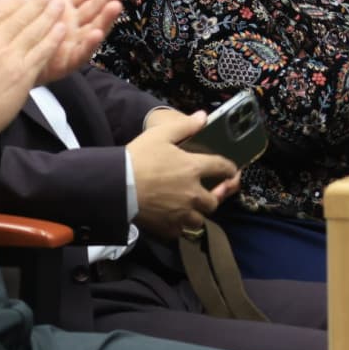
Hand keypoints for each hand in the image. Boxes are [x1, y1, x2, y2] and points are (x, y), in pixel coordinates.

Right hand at [0, 0, 69, 147]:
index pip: (0, 12)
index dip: (18, 1)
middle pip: (21, 18)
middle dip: (39, 3)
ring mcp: (10, 58)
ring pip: (35, 32)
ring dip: (50, 16)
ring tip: (62, 4)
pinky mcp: (23, 75)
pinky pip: (42, 52)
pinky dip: (53, 39)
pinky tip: (62, 30)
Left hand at [34, 0, 127, 82]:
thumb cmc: (1, 26)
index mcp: (60, 7)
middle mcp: (70, 24)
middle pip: (94, 7)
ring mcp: (69, 43)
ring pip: (93, 28)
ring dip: (105, 17)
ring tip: (116, 5)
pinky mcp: (65, 62)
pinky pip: (81, 53)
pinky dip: (89, 44)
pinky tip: (96, 33)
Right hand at [125, 110, 239, 237]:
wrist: (116, 186)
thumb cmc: (138, 157)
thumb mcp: (160, 134)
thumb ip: (184, 125)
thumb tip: (204, 117)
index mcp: (193, 169)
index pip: (222, 168)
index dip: (230, 169)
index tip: (232, 171)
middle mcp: (192, 194)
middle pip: (214, 201)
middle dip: (214, 197)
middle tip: (209, 193)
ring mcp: (180, 213)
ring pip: (199, 221)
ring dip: (197, 215)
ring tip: (191, 209)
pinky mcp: (166, 227)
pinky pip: (180, 232)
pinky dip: (179, 227)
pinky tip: (173, 220)